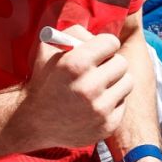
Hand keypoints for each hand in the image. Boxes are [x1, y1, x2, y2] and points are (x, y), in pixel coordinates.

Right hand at [25, 26, 133, 148]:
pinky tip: (95, 104)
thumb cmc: (43, 81)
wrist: (34, 123)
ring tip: (98, 85)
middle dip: (110, 62)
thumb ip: (74, 35)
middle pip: (121, 62)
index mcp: (75, 64)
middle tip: (100, 68)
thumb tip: (97, 36)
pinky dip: (112, 102)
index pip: (111, 42)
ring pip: (127, 82)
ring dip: (115, 81)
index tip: (100, 50)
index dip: (104, 44)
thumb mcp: (48, 50)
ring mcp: (100, 110)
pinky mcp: (107, 126)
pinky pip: (122, 103)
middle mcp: (89, 87)